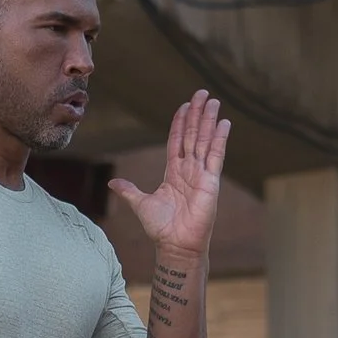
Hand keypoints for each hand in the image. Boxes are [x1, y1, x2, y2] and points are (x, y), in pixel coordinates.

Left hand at [112, 90, 230, 262]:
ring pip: (205, 140)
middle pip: (193, 135)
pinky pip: (216, 155)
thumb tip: (113, 182)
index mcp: (174, 173)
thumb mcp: (141, 204)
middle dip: (197, 114)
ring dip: (209, 120)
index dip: (180, 122)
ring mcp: (201, 174)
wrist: (175, 245)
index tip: (185, 105)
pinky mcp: (211, 181)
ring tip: (213, 101)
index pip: (177, 140)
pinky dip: (220, 138)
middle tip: (202, 93)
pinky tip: (224, 123)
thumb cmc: (161, 228)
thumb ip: (129, 190)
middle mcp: (189, 170)